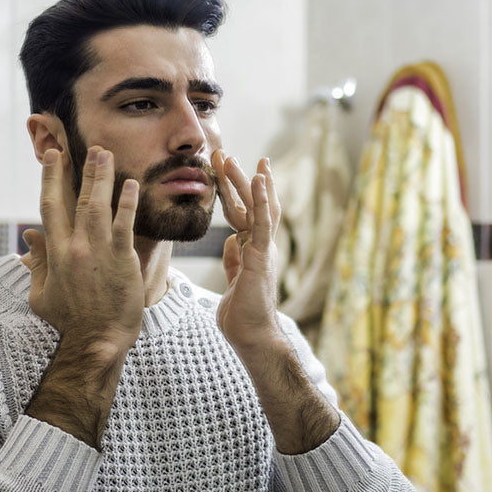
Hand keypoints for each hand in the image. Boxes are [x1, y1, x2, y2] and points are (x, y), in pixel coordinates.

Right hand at [23, 146, 143, 355]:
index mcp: (56, 253)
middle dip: (80, 170)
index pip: (50, 207)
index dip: (51, 179)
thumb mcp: (42, 293)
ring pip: (99, 205)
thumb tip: (28, 236)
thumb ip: (38, 261)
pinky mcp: (123, 258)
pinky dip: (127, 203)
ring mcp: (100, 251)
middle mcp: (76, 247)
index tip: (53, 157)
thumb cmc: (70, 320)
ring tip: (106, 154)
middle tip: (87, 147)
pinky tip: (131, 185)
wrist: (97, 340)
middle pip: (76, 199)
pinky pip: (125, 224)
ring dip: (103, 177)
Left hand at [211, 150, 282, 350]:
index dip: (234, 193)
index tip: (227, 172)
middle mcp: (262, 246)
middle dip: (239, 180)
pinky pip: (262, 222)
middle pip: (251, 205)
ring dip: (248, 182)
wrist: (252, 337)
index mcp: (253, 251)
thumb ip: (234, 261)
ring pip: (258, 207)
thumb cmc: (242, 316)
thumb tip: (231, 243)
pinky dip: (261, 198)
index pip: (243, 214)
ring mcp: (264, 249)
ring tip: (239, 159)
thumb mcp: (233, 281)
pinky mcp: (263, 255)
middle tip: (227, 154)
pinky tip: (259, 178)